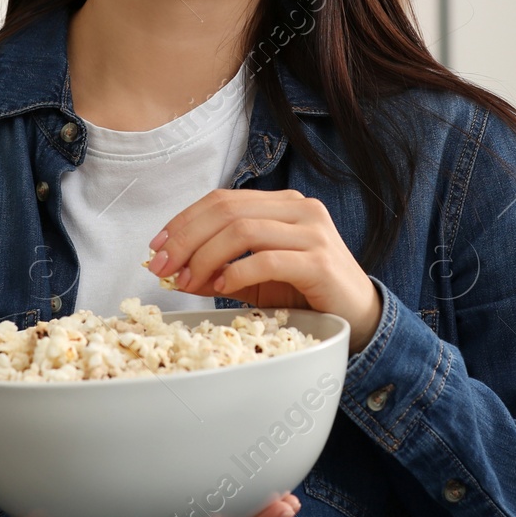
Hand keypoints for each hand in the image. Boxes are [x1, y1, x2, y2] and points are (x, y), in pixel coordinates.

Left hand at [145, 189, 381, 351]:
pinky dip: (235, 273)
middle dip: (186, 239)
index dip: (184, 221)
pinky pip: (266, 259)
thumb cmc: (306, 293)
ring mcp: (313, 232)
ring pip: (242, 231)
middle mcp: (300, 209)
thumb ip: (219, 268)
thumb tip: (173, 271)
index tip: (156, 247)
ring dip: (205, 257)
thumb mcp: (255, 278)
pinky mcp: (320, 261)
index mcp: (283, 203)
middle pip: (227, 211)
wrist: (359, 316)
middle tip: (161, 267)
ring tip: (187, 281)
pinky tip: (219, 288)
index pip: (222, 200)